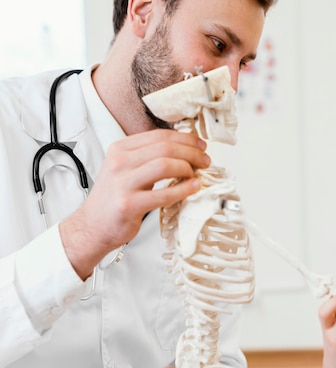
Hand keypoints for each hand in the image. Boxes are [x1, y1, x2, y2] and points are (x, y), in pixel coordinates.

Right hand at [60, 129, 209, 277]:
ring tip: (197, 175)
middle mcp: (120, 162)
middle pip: (165, 148)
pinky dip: (184, 189)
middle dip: (191, 153)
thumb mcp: (126, 169)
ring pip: (165, 165)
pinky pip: (164, 194)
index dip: (185, 139)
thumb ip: (149, 157)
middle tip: (205, 161)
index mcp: (120, 149)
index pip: (159, 135)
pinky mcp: (129, 204)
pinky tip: (194, 188)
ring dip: (188, 168)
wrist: (93, 226)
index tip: (200, 146)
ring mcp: (123, 183)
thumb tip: (184, 150)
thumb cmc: (114, 198)